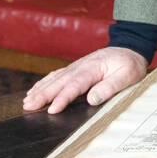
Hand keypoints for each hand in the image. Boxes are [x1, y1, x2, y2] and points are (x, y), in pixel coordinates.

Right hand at [22, 47, 147, 115]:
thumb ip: (110, 87)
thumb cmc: (129, 64)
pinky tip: (34, 90)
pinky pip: (56, 75)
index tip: (52, 110)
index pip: (75, 85)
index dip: (62, 98)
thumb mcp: (127, 76)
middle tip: (27, 106)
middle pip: (59, 81)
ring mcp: (76, 66)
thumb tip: (92, 99)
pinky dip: (44, 83)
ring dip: (40, 89)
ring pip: (54, 78)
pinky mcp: (75, 69)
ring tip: (27, 101)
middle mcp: (81, 66)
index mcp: (94, 68)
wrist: (129, 47)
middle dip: (43, 94)